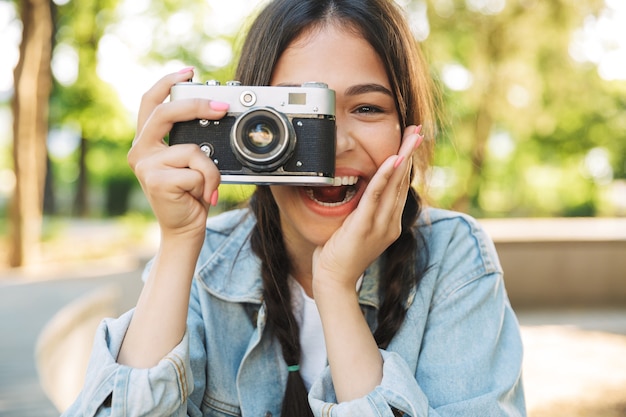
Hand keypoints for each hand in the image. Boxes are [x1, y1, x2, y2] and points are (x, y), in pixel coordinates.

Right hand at [127, 69, 228, 241]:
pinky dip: (207, 184)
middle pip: (166, 113)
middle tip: (223, 107)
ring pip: (192, 150)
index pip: (151, 102)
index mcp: (146, 141)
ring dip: (210, 170)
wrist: (184, 229)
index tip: (190, 72)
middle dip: (197, 105)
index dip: (168, 83)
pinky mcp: (156, 181)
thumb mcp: (188, 162)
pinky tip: (199, 197)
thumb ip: (189, 140)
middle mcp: (139, 151)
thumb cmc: (189, 195)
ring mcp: (145, 166)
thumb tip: (213, 113)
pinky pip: (196, 171)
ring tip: (206, 187)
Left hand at [312, 125, 423, 294]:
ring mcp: (380, 226)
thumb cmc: (339, 254)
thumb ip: (364, 210)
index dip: (406, 162)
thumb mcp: (356, 228)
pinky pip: (376, 196)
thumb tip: (362, 189)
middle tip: (417, 131)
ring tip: (410, 138)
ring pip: (395, 186)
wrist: (333, 281)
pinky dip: (384, 176)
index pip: (401, 187)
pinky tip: (391, 160)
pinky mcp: (365, 227)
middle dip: (410, 154)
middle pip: (403, 182)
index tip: (411, 142)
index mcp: (389, 223)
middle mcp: (390, 223)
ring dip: (403, 158)